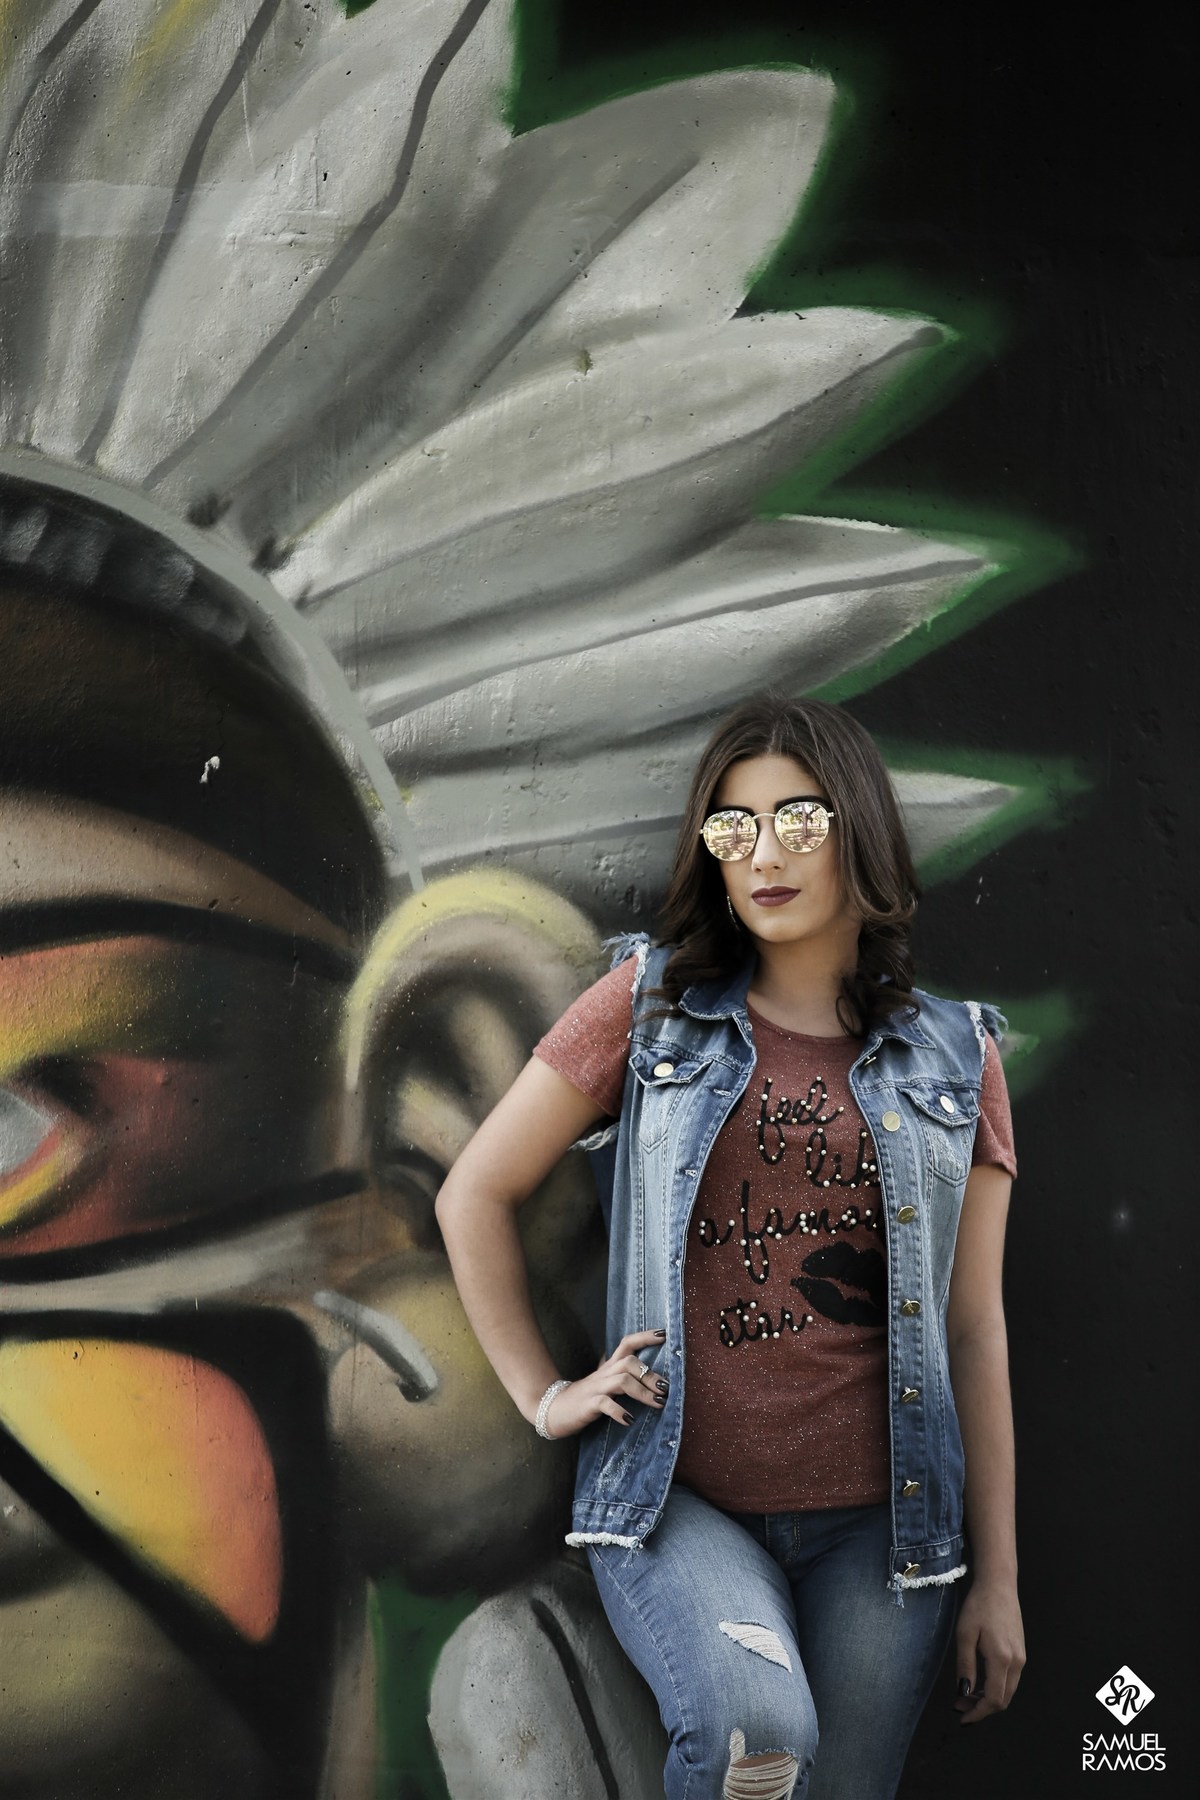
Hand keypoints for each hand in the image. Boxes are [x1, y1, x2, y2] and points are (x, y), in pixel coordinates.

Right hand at [542, 1330, 669, 1437]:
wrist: (554, 1409)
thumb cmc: (585, 1397)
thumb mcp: (604, 1382)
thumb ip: (621, 1375)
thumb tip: (645, 1372)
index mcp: (609, 1367)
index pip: (627, 1343)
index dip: (645, 1337)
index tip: (664, 1334)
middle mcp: (604, 1374)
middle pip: (629, 1362)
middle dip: (650, 1374)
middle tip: (665, 1388)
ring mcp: (596, 1388)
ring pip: (622, 1381)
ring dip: (642, 1392)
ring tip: (657, 1403)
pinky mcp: (589, 1404)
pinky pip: (606, 1404)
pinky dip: (620, 1412)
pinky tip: (629, 1420)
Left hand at [954, 1579, 1024, 1722]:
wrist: (999, 1585)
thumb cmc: (979, 1606)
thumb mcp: (965, 1634)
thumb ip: (965, 1666)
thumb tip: (964, 1693)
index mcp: (1002, 1659)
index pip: (994, 1699)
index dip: (978, 1713)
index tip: (962, 1717)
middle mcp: (1016, 1662)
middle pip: (1003, 1700)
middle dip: (981, 1708)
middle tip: (959, 1705)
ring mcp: (1021, 1658)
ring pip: (1007, 1691)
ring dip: (988, 1698)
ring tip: (966, 1694)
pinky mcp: (1020, 1652)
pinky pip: (1009, 1679)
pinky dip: (995, 1687)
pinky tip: (979, 1681)